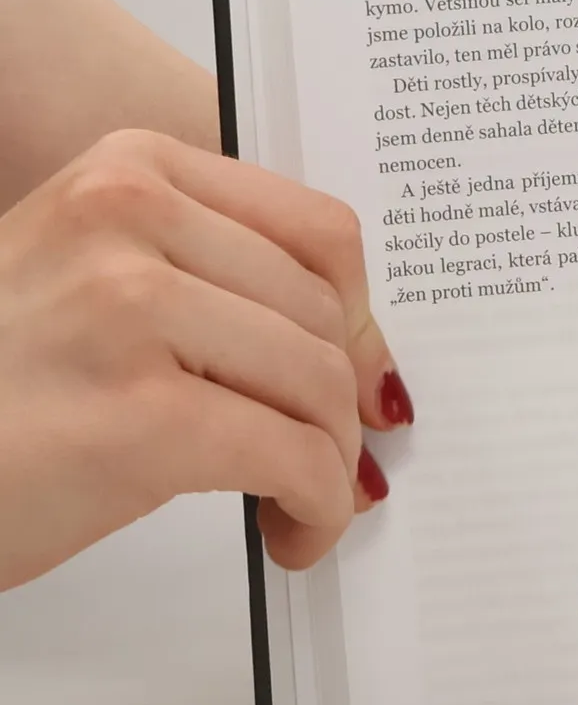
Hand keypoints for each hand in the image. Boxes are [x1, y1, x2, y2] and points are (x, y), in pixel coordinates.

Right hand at [0, 129, 411, 589]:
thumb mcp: (88, 282)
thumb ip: (208, 280)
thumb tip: (362, 346)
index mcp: (126, 172)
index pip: (319, 231)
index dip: (361, 316)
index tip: (361, 371)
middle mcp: (126, 220)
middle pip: (325, 315)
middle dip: (341, 403)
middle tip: (330, 457)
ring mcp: (129, 310)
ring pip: (320, 385)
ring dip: (333, 463)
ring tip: (303, 502)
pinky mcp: (141, 418)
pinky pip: (294, 458)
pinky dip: (317, 508)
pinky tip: (292, 532)